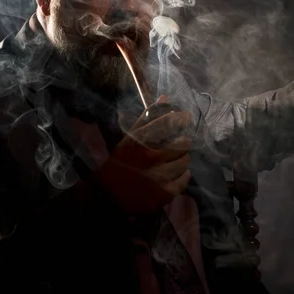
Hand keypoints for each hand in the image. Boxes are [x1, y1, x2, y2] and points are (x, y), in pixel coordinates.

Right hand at [96, 96, 192, 213]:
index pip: (170, 123)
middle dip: (182, 143)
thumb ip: (148, 117)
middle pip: (183, 144)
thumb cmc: (120, 162)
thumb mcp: (130, 137)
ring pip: (185, 161)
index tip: (185, 118)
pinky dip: (182, 176)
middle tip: (176, 145)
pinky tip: (173, 174)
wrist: (108, 195)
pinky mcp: (165, 193)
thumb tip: (165, 98)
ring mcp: (160, 176)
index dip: (182, 118)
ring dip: (181, 159)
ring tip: (172, 161)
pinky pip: (185, 179)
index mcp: (141, 140)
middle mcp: (152, 157)